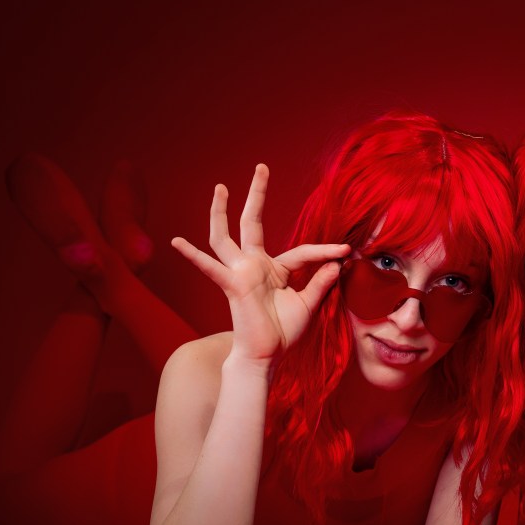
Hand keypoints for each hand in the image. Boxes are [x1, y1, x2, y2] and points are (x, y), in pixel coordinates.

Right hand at [172, 164, 348, 365]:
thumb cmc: (284, 333)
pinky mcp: (232, 286)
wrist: (267, 356)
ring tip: (220, 187)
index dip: (326, 252)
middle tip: (261, 168)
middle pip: (251, 222)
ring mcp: (240, 273)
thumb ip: (321, 282)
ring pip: (224, 236)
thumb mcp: (309, 304)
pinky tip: (177, 242)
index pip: (302, 251)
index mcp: (275, 270)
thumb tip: (338, 262)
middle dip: (257, 195)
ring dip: (221, 211)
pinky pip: (210, 268)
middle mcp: (254, 265)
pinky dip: (194, 256)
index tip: (347, 250)